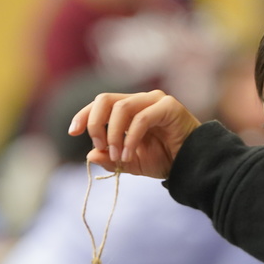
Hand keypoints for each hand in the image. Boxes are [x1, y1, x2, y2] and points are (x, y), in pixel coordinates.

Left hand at [68, 90, 201, 177]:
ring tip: (118, 155)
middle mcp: (140, 100)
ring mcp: (155, 100)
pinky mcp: (168, 106)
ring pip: (121, 108)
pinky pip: (141, 118)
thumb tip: (90, 154)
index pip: (100, 104)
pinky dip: (131, 138)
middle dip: (95, 123)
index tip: (72, 132)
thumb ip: (110, 158)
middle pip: (105, 99)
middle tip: (99, 146)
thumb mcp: (130, 163)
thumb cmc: (164, 160)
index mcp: (128, 109)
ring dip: (113, 134)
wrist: (191, 164)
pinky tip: (129, 154)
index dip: (83, 115)